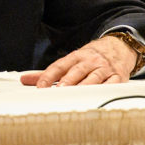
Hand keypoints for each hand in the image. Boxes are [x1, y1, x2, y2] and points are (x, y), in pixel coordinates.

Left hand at [19, 35, 136, 87]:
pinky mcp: (118, 77)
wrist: (120, 46)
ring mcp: (105, 68)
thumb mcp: (71, 60)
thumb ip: (50, 72)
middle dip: (67, 81)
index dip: (49, 76)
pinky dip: (105, 91)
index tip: (40, 87)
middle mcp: (91, 61)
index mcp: (77, 56)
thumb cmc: (91, 57)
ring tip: (74, 96)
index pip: (60, 65)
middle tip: (57, 91)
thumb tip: (24, 79)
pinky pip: (112, 84)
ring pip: (93, 78)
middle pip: (77, 71)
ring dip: (84, 87)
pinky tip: (98, 98)